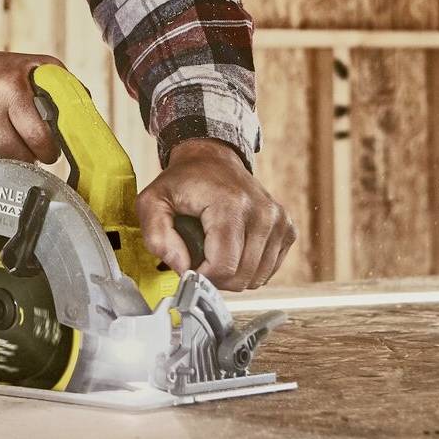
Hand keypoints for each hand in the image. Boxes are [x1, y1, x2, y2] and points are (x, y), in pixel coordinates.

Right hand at [0, 51, 64, 171]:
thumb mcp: (29, 66)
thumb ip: (60, 84)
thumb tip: (82, 113)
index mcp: (9, 89)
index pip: (38, 137)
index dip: (48, 151)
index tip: (49, 152)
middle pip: (16, 155)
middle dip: (28, 158)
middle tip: (29, 153)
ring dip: (4, 164)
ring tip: (8, 152)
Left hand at [137, 138, 296, 291]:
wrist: (213, 159)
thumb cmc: (183, 181)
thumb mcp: (151, 201)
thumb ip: (156, 236)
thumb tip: (183, 268)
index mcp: (231, 205)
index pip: (223, 267)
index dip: (200, 276)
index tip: (188, 264)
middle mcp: (262, 212)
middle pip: (241, 277)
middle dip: (215, 277)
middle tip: (199, 257)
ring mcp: (279, 221)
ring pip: (256, 279)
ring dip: (232, 274)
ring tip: (215, 251)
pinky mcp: (287, 229)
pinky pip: (268, 271)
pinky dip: (248, 268)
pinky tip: (234, 249)